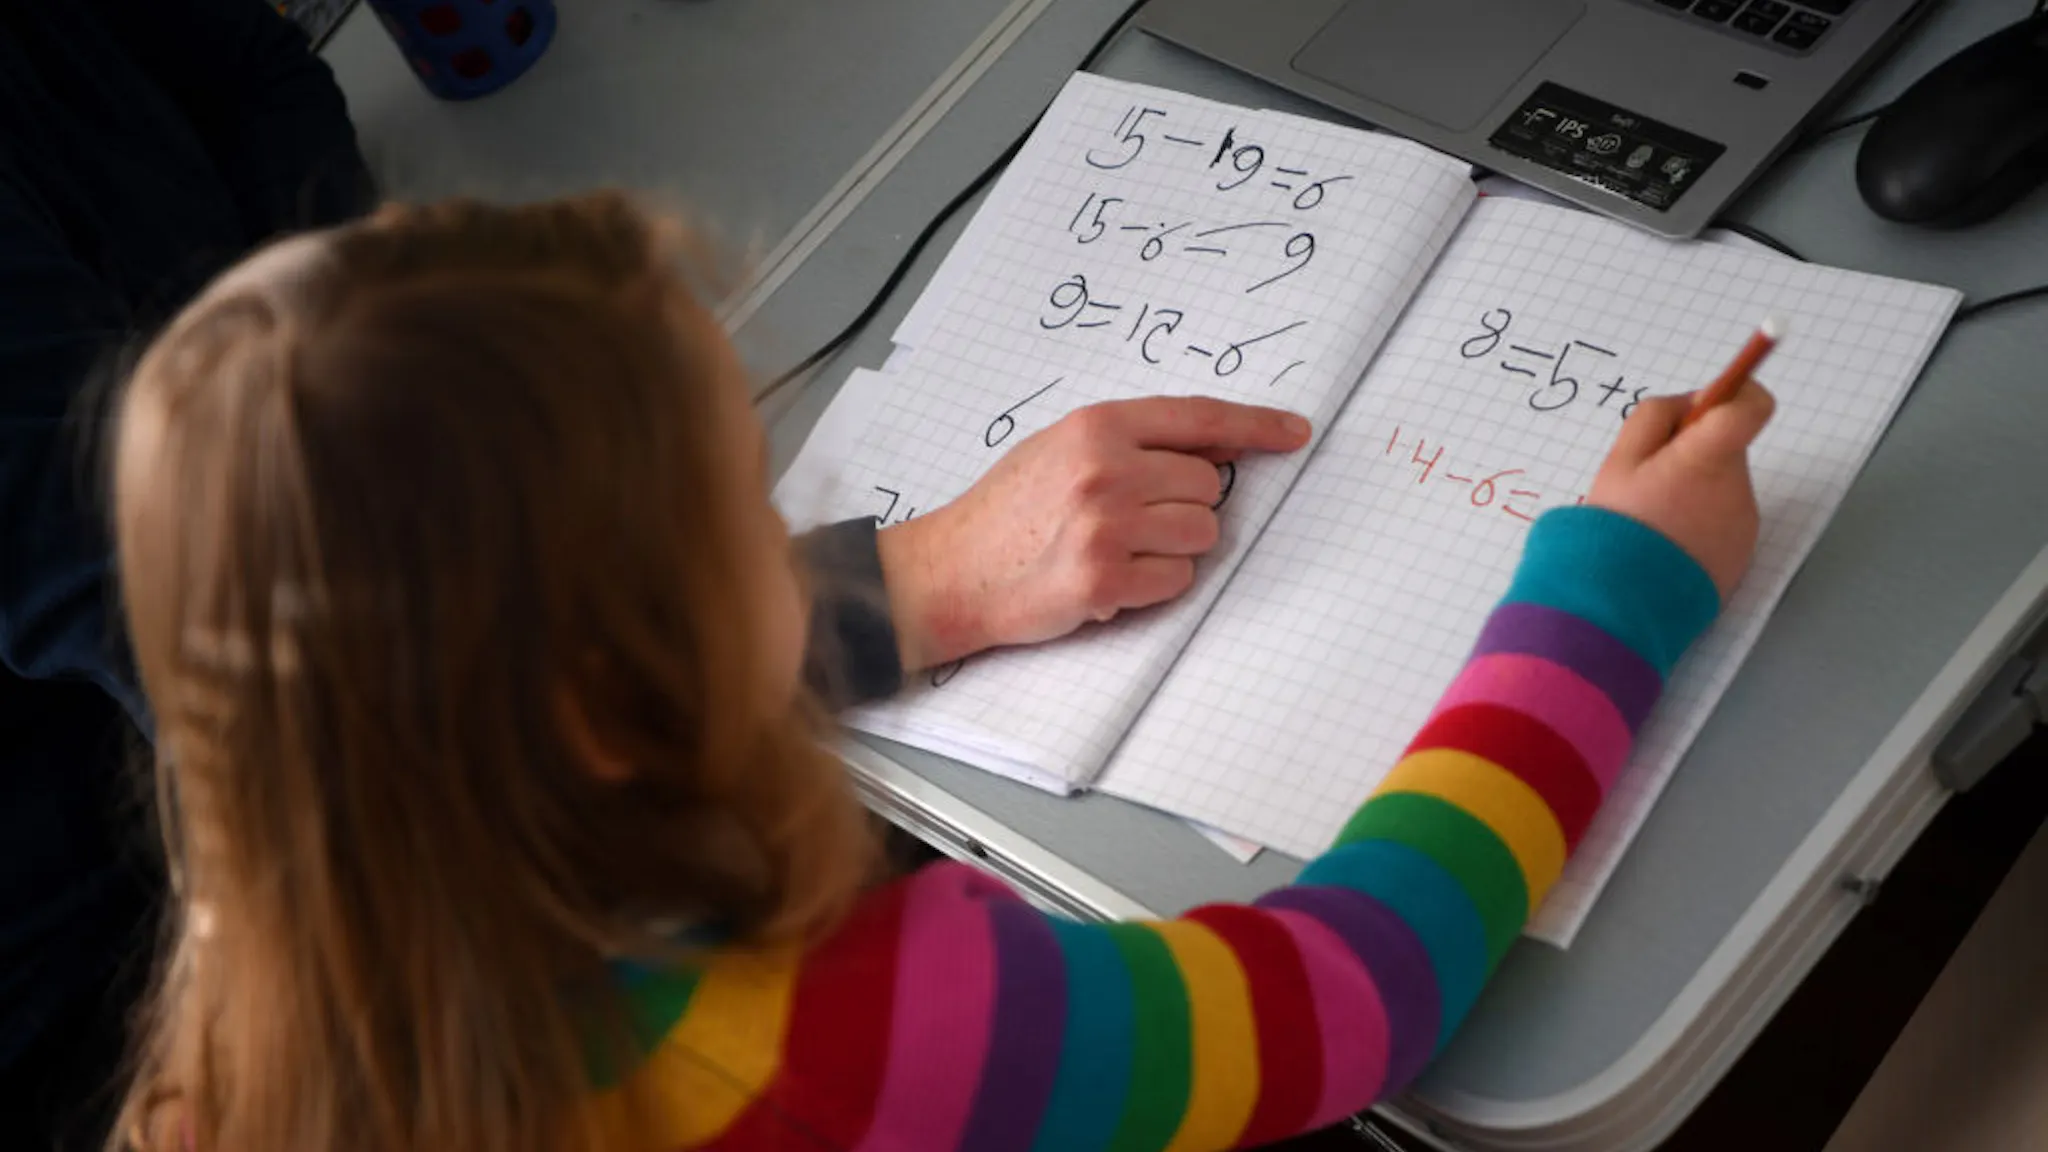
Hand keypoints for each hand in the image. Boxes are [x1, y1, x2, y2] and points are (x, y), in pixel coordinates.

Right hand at [877, 397, 1312, 669]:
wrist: (951, 571)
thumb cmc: (1007, 511)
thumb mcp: (1061, 449)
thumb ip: (1134, 441)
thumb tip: (1219, 445)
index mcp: (1096, 425)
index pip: (1199, 417)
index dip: (1255, 426)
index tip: (1294, 433)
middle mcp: (1105, 468)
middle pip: (1208, 487)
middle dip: (1185, 508)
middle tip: (1133, 521)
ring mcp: (1106, 524)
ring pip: (1201, 534)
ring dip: (1173, 550)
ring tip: (1118, 550)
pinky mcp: (1104, 579)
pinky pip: (1178, 581)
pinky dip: (1155, 586)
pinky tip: (1110, 580)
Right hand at [1587, 380, 1775, 597]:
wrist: (1624, 602)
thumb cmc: (1618, 527)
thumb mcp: (1619, 460)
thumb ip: (1655, 417)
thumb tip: (1691, 402)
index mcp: (1709, 457)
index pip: (1752, 405)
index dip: (1739, 391)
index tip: (1715, 398)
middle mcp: (1737, 487)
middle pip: (1726, 449)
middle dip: (1693, 452)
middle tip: (1649, 479)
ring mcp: (1742, 524)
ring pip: (1721, 487)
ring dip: (1693, 491)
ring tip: (1653, 520)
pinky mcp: (1741, 555)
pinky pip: (1721, 523)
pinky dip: (1698, 524)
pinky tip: (1666, 544)